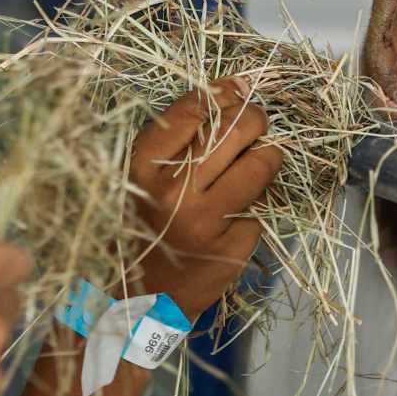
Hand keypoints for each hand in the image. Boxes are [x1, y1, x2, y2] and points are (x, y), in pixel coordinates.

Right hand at [130, 79, 284, 318]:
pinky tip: (237, 212)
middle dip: (255, 117)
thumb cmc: (131, 232)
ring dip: (268, 155)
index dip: (222, 93)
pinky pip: (258, 210)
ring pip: (260, 165)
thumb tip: (227, 91)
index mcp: (141, 169)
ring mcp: (206, 222)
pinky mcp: (231, 249)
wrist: (128, 305)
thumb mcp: (133, 181)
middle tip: (257, 122)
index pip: (194, 111)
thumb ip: (171, 143)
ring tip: (263, 156)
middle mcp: (174, 192)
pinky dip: (253, 206)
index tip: (235, 90)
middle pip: (236, 130)